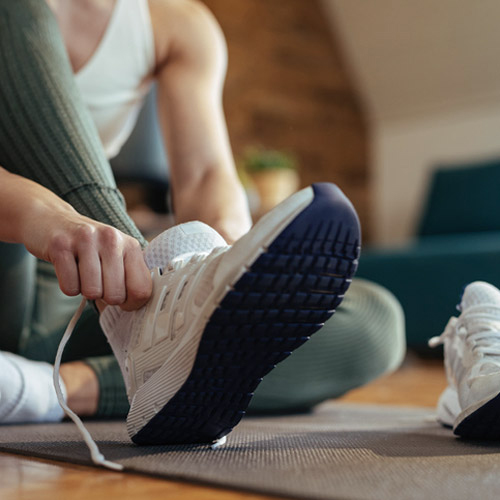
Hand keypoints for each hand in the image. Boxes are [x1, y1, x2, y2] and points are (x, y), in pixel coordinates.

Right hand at [0, 168, 151, 310]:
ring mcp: (86, 240)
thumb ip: (131, 277)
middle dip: (105, 297)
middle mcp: (111, 239)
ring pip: (92, 292)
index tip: (123, 300)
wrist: (52, 220)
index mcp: (131, 245)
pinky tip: (69, 270)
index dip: (131, 303)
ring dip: (85, 290)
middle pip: (115, 295)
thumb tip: (136, 308)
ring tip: (83, 273)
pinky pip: (69, 287)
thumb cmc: (90, 246)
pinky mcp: (61, 245)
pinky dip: (69, 286)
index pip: (141, 289)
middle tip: (98, 282)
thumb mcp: (117, 255)